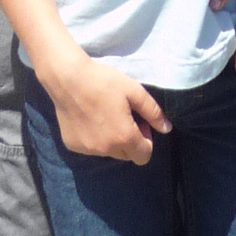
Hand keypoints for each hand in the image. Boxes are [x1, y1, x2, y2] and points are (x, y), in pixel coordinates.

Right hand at [47, 52, 173, 161]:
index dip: (146, 139)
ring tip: (105, 115)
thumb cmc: (104, 82)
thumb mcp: (134, 91)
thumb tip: (167, 129)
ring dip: (112, 140)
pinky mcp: (73, 146)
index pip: (144, 156)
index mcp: (123, 137)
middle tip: (123, 116)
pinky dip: (95, 138)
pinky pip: (91, 148)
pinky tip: (89, 118)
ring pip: (109, 152)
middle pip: (127, 155)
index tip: (138, 121)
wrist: (68, 79)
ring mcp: (87, 150)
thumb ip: (153, 112)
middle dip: (130, 140)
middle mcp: (105, 150)